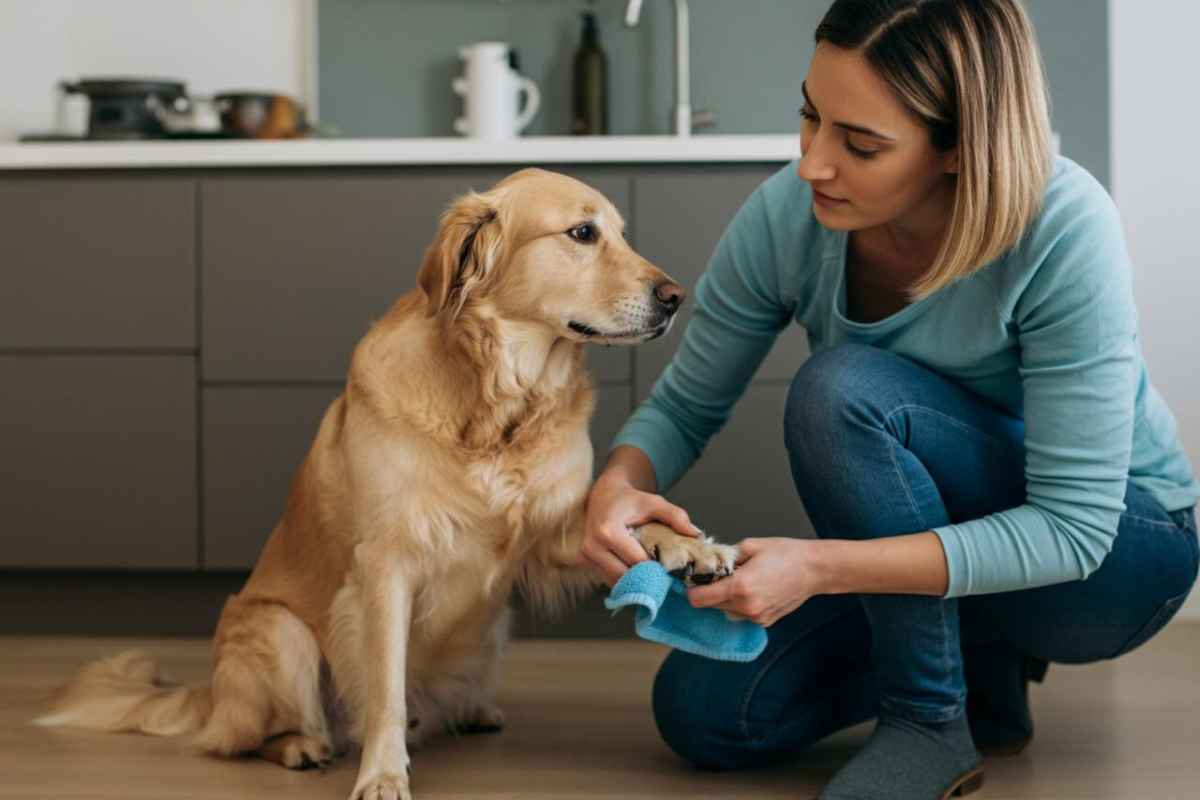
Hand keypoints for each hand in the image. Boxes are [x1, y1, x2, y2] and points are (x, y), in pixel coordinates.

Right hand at [581, 475, 701, 585]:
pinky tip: (638, 574)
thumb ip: (676, 516)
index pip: (637, 561)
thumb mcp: (654, 502)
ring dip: (635, 582)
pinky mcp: (586, 563)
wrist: (604, 496)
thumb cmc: (630, 500)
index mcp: (608, 531)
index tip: (672, 569)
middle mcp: (593, 547)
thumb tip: (696, 535)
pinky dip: (625, 580)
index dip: (657, 567)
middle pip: (625, 576)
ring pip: (616, 582)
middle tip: (665, 578)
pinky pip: (609, 580)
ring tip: (653, 576)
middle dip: (646, 578)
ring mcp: (587, 557)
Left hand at [686, 537, 820, 626]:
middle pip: (711, 605)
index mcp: (739, 587)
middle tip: (722, 575)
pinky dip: (742, 604)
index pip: (699, 599)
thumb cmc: (787, 554)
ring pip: (726, 610)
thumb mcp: (751, 546)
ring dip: (726, 598)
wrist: (815, 569)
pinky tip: (755, 589)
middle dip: (711, 591)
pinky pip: (742, 614)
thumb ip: (725, 556)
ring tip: (742, 581)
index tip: (697, 580)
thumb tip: (709, 561)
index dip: (694, 589)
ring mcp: (756, 617)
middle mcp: (746, 607)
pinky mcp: (765, 621)